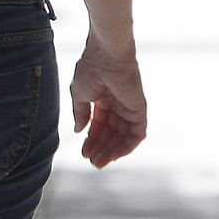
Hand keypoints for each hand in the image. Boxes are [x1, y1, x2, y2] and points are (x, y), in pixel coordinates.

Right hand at [70, 36, 146, 167]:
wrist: (106, 56)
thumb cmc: (91, 69)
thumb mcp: (80, 94)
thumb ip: (81, 113)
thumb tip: (79, 131)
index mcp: (103, 99)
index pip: (99, 125)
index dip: (91, 139)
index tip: (83, 152)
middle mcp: (117, 106)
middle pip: (110, 133)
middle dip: (101, 148)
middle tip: (91, 161)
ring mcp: (129, 109)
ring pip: (122, 137)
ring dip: (111, 151)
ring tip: (99, 162)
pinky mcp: (139, 111)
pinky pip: (136, 135)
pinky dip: (126, 146)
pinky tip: (114, 154)